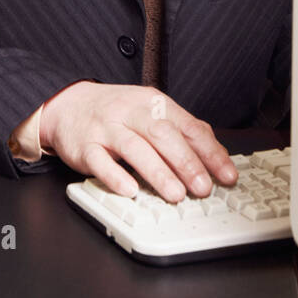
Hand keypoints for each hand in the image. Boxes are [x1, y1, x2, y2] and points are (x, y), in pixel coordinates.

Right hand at [39, 81, 236, 199]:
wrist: (69, 104)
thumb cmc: (117, 112)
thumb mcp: (151, 111)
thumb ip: (181, 130)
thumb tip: (216, 155)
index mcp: (153, 103)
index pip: (187, 126)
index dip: (210, 152)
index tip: (227, 175)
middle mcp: (130, 112)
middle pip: (161, 134)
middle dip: (185, 162)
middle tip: (202, 187)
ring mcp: (106, 128)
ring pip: (134, 148)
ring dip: (157, 172)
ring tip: (175, 194)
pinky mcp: (84, 146)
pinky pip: (99, 161)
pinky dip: (115, 176)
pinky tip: (130, 190)